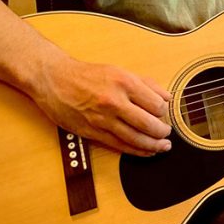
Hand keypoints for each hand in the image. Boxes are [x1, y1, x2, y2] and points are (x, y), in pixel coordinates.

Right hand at [31, 56, 171, 156]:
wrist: (55, 80)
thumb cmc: (89, 75)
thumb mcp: (121, 71)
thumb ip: (147, 84)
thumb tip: (167, 97)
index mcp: (125, 83)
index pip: (156, 104)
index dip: (164, 112)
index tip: (164, 113)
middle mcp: (115, 102)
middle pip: (148, 124)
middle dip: (162, 132)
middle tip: (167, 133)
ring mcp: (102, 119)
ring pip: (134, 138)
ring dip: (152, 146)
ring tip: (162, 147)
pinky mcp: (92, 132)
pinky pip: (118, 145)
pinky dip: (135, 151)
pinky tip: (146, 152)